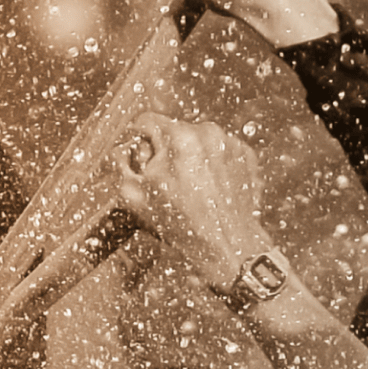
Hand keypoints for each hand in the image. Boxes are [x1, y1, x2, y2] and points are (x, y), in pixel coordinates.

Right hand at [114, 112, 274, 296]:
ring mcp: (230, 143)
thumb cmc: (183, 226)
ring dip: (191, 159)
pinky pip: (220, 152)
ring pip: (198, 142)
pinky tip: (210, 191)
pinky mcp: (246, 156)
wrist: (227, 247)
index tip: (143, 163)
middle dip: (167, 153)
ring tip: (193, 191)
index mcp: (178, 136)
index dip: (139, 144)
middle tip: (169, 184)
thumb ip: (121, 165)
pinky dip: (213, 167)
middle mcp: (208, 132)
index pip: (146, 121)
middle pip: (174, 131)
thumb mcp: (135, 197)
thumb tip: (122, 150)